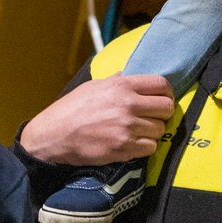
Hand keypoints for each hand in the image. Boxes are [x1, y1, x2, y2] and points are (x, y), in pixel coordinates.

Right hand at [20, 72, 175, 165]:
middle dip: (162, 113)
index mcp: (122, 85)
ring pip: (160, 130)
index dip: (166, 93)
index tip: (162, 98)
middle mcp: (128, 105)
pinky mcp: (124, 148)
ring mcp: (127, 128)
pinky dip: (144, 146)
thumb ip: (118, 80)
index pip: (161, 85)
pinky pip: (150, 147)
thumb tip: (132, 74)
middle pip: (167, 108)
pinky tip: (131, 142)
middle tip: (152, 117)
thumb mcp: (94, 86)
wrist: (54, 135)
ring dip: (152, 132)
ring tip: (137, 131)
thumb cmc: (72, 109)